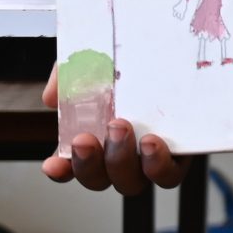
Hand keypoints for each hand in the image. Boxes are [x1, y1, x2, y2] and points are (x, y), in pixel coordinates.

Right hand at [40, 70, 187, 193]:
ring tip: (120, 129)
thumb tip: (52, 99)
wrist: (169, 49)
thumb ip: (67, 76)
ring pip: (130, 183)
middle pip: (98, 179)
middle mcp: (118, 156)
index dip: (59, 170)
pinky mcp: (179, 155)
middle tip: (85, 137)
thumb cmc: (126, 63)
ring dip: (120, 162)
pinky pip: (167, 175)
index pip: (67, 167)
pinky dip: (157, 166)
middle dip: (89, 163)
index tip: (53, 164)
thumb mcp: (92, 61)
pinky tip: (150, 142)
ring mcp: (147, 160)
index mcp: (93, 139)